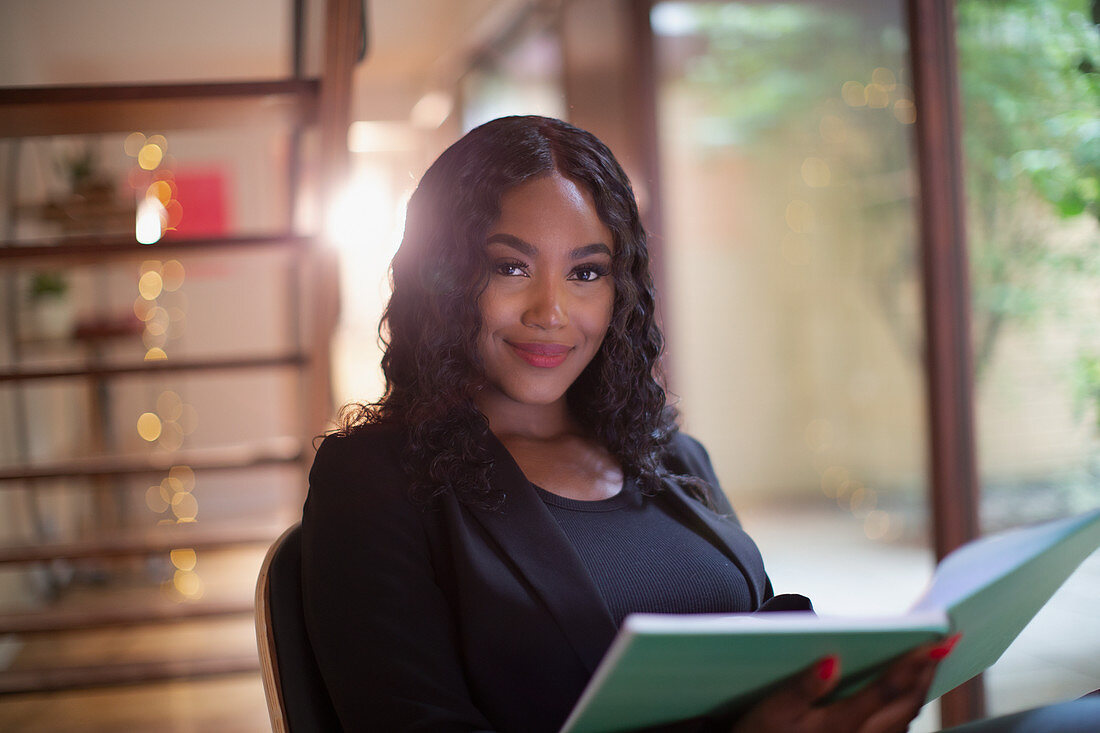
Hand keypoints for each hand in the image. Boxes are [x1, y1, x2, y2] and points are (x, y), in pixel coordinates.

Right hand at [729, 634, 959, 732]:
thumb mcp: (771, 711)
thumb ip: (802, 687)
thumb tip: (833, 660)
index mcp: (839, 725)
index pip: (886, 690)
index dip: (914, 664)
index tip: (937, 642)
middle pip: (906, 705)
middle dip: (926, 673)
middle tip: (944, 644)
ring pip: (905, 720)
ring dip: (921, 690)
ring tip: (931, 663)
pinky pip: (894, 730)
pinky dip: (907, 708)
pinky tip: (907, 696)